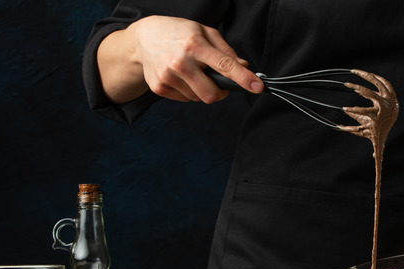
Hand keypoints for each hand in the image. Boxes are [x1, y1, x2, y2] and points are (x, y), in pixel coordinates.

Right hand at [110, 15, 262, 102]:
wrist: (145, 38)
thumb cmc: (179, 33)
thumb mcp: (204, 32)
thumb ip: (226, 51)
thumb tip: (243, 67)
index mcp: (195, 45)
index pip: (224, 65)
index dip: (243, 78)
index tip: (258, 87)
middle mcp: (180, 62)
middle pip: (212, 94)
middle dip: (220, 92)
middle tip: (218, 82)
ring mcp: (167, 76)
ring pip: (199, 98)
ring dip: (202, 90)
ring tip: (193, 72)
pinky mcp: (159, 87)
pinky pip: (186, 100)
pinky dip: (189, 91)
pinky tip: (181, 77)